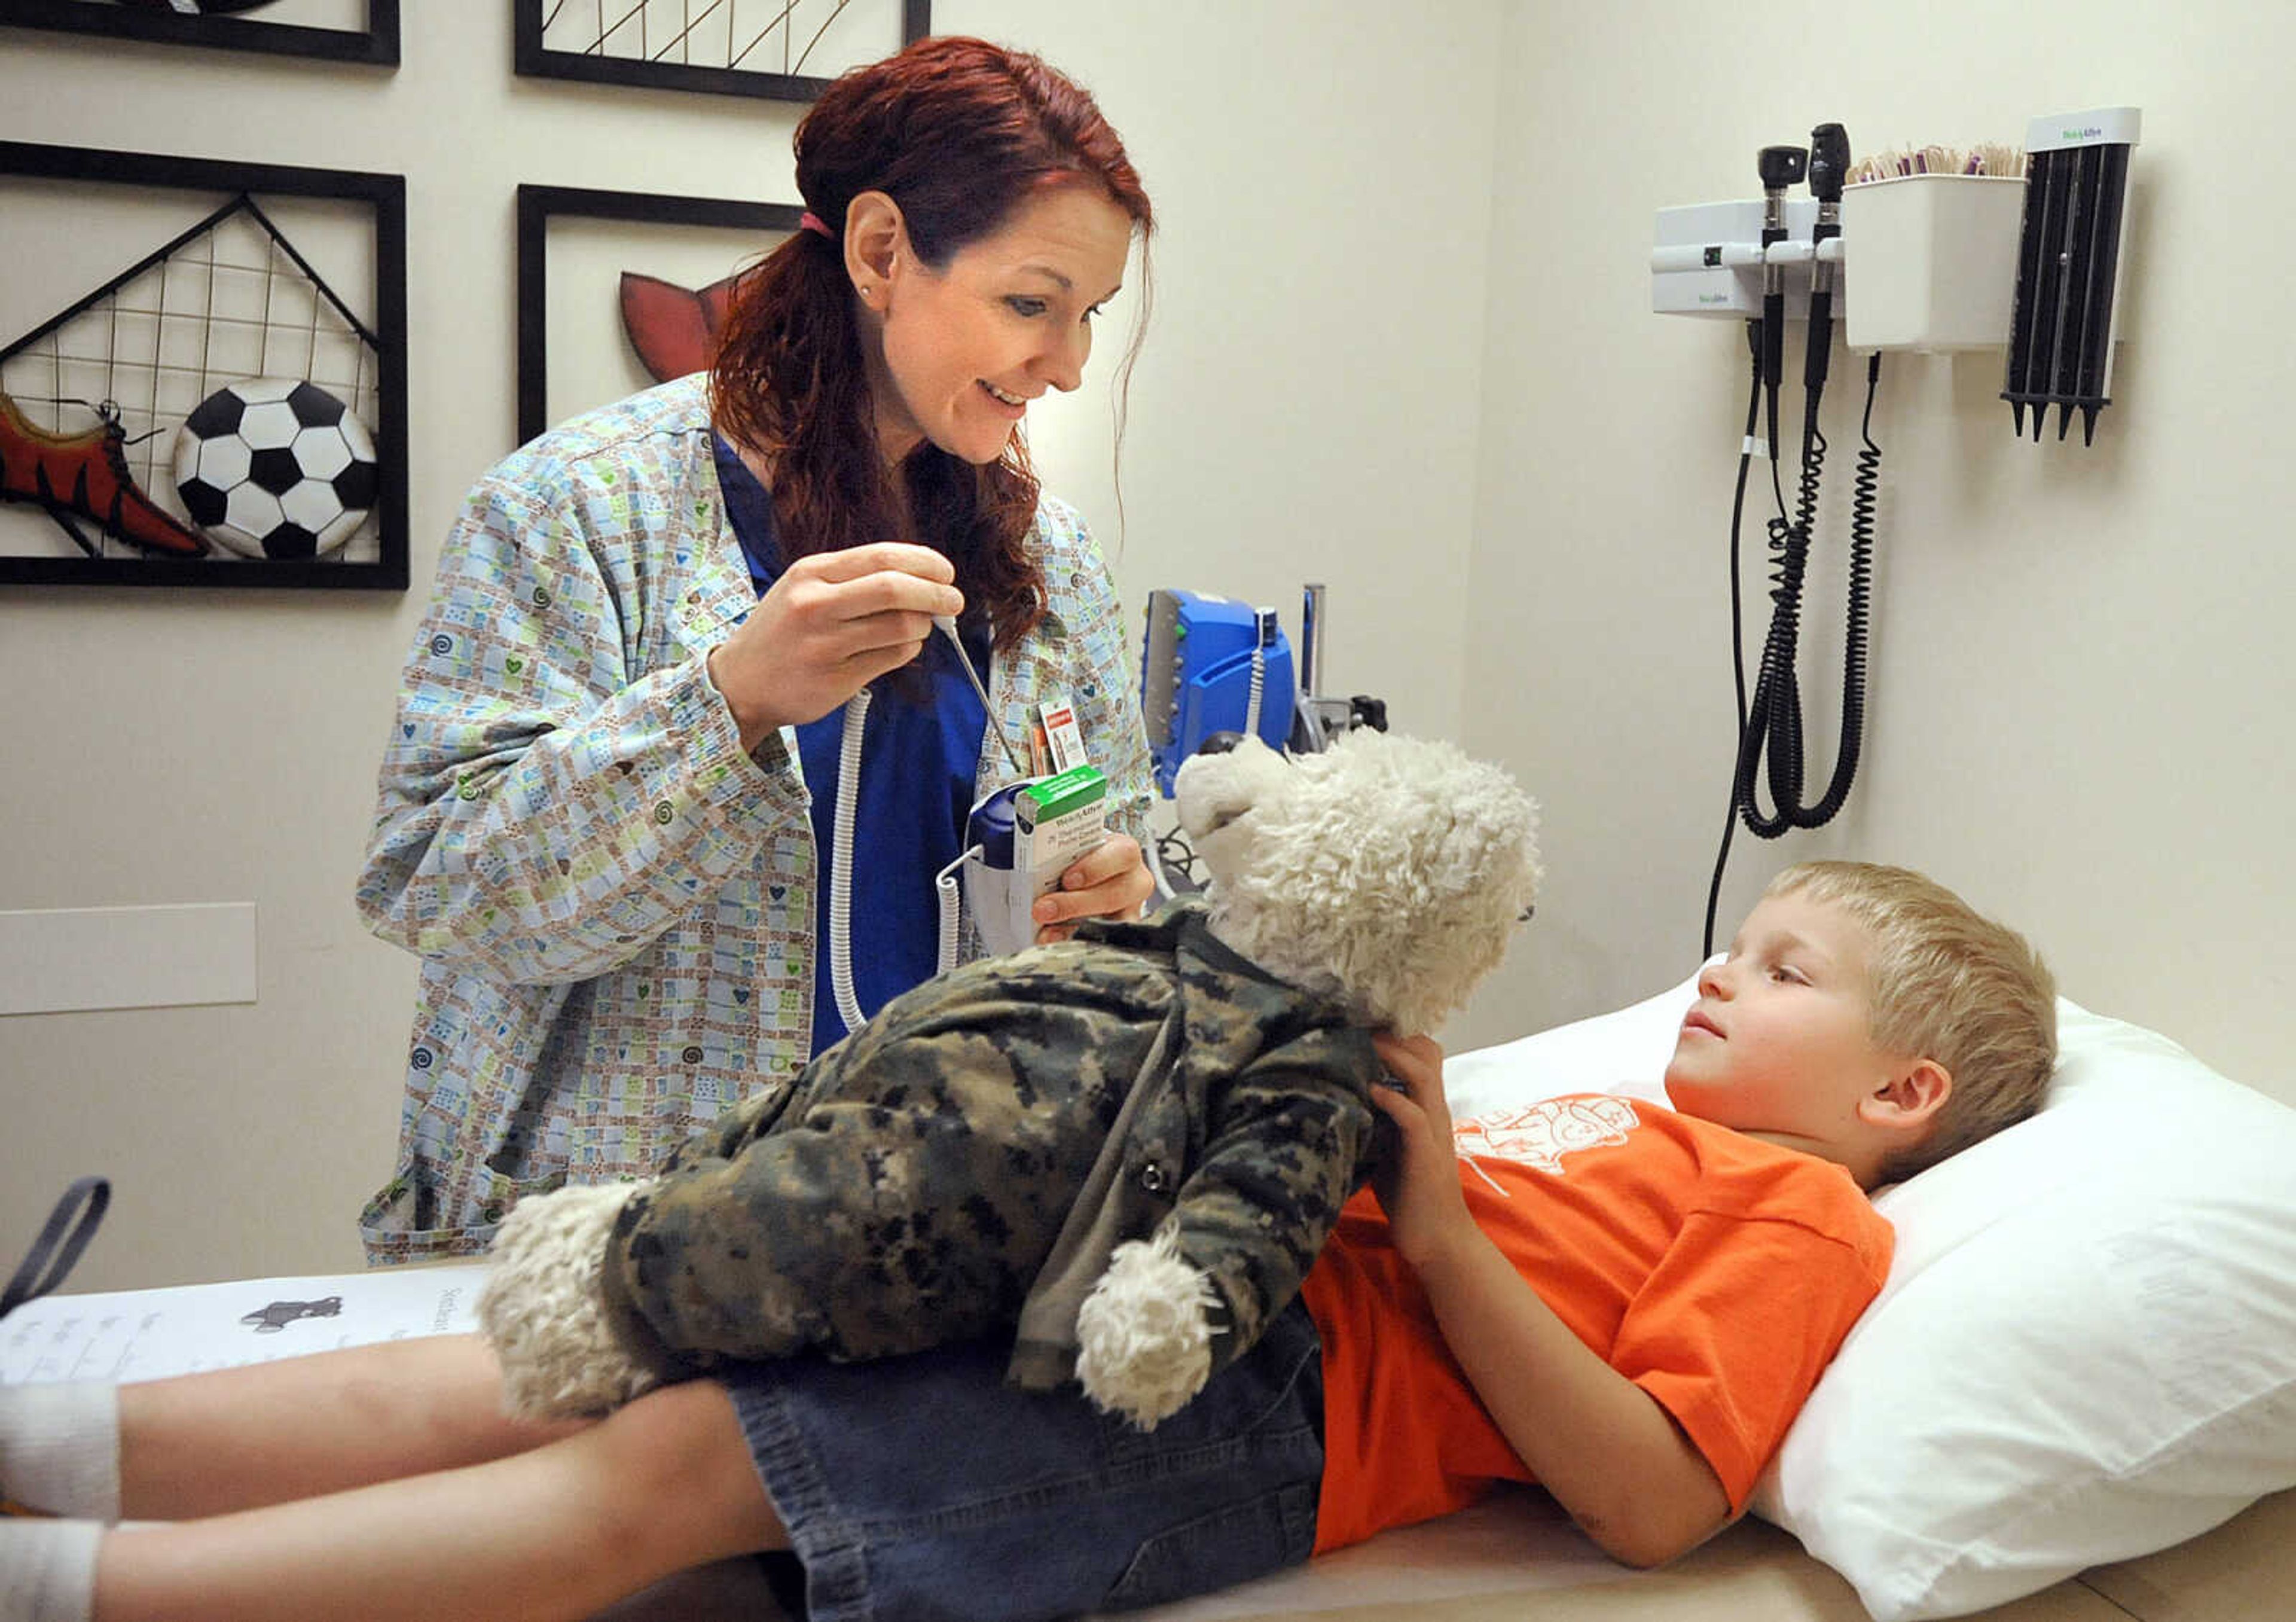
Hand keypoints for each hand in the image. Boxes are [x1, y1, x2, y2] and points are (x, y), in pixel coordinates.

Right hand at [706, 542, 965, 749]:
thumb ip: (856, 580)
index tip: (945, 572)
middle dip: (937, 593)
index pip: (883, 557)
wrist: (738, 683)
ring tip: (920, 628)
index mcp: (811, 573)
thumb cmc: (781, 632)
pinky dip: (908, 650)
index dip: (925, 562)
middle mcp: (816, 604)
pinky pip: (893, 658)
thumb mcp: (804, 588)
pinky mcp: (836, 679)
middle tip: (954, 601)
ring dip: (923, 626)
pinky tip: (899, 648)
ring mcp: (825, 644)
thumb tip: (923, 578)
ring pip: (901, 627)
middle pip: (895, 588)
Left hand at [1032, 832, 1154, 942]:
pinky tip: (1052, 939)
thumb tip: (1020, 852)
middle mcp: (1134, 880)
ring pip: (1112, 923)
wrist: (1088, 877)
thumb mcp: (1072, 849)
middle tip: (1043, 909)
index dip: (1096, 867)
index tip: (1067, 879)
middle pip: (1115, 894)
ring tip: (1044, 928)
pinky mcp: (1120, 932)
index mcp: (1123, 851)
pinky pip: (1102, 941)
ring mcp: (1130, 909)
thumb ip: (1055, 850)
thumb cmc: (1080, 859)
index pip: (1123, 854)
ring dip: (1072, 926)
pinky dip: (1073, 940)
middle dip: (1075, 904)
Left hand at [1367, 1032, 1476, 1270]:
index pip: (1422, 1054)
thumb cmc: (1410, 1195)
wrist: (1438, 1241)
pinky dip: (1394, 1099)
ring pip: (1424, 1075)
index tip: (1360, 1025)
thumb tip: (1339, 1097)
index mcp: (1426, 1108)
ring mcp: (1433, 1132)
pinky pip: (1415, 1117)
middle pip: (1426, 1052)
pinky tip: (1372, 1090)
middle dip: (1392, 1035)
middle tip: (1357, 1028)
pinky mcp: (1426, 1155)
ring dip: (1393, 1056)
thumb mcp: (1388, 1148)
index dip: (1395, 1036)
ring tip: (1364, 1045)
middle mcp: (1434, 1112)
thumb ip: (1376, 1121)